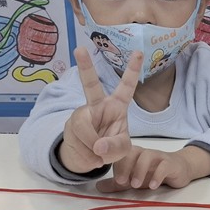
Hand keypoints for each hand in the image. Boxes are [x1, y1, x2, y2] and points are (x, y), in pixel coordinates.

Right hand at [59, 47, 142, 173]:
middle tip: (79, 49)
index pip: (126, 86)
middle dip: (85, 67)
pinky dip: (86, 155)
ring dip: (92, 146)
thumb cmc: (109, 148)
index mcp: (117, 106)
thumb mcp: (122, 150)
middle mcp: (97, 105)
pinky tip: (88, 156)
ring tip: (97, 155)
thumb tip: (98, 146)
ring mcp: (81, 114)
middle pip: (90, 84)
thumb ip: (116, 147)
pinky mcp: (70, 126)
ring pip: (84, 127)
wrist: (87, 160)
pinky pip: (78, 141)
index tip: (139, 52)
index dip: (133, 70)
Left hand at [96, 145, 209, 192]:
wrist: (179, 169)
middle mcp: (145, 153)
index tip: (116, 180)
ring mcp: (158, 156)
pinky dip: (158, 175)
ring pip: (148, 156)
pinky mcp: (171, 163)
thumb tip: (98, 187)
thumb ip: (117, 183)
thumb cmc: (154, 173)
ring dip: (140, 170)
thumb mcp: (133, 179)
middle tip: (123, 182)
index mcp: (134, 155)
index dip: (117, 165)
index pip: (122, 155)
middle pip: (133, 153)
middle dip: (126, 167)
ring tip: (136, 185)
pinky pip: (164, 165)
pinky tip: (153, 186)